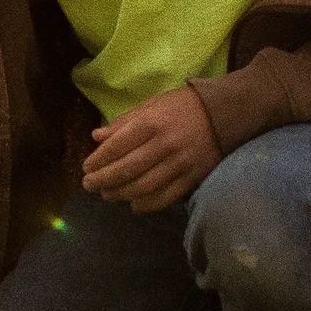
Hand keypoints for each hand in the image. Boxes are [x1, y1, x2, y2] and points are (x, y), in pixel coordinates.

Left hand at [81, 86, 222, 212]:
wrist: (224, 114)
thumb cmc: (181, 106)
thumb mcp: (151, 105)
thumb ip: (123, 122)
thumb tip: (96, 137)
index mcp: (151, 123)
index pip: (116, 147)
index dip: (97, 160)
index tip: (86, 168)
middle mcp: (164, 145)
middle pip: (127, 170)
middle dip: (103, 180)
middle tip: (89, 185)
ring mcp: (180, 164)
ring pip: (143, 187)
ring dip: (120, 194)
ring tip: (107, 194)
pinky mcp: (193, 177)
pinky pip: (166, 197)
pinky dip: (146, 204)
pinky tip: (133, 205)